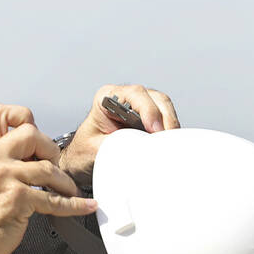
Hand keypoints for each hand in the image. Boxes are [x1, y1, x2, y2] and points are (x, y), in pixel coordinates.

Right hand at [0, 104, 95, 253]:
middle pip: (31, 133)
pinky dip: (74, 205)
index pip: (0, 113)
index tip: (33, 133)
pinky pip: (54, 200)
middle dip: (49, 148)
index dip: (22, 117)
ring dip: (64, 182)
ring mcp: (3, 178)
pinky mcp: (17, 200)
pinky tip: (83, 205)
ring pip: (48, 168)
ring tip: (67, 190)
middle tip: (53, 164)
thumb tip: (27, 152)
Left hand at [59, 84, 180, 186]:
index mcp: (106, 97)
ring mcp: (139, 107)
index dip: (149, 110)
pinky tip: (169, 143)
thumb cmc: (84, 151)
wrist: (82, 159)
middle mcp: (125, 97)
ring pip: (164, 108)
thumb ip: (115, 146)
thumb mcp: (94, 148)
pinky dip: (169, 131)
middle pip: (155, 98)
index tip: (154, 129)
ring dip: (170, 125)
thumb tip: (138, 147)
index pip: (135, 94)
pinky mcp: (148, 120)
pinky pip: (165, 120)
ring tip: (171, 143)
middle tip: (167, 139)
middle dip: (165, 118)